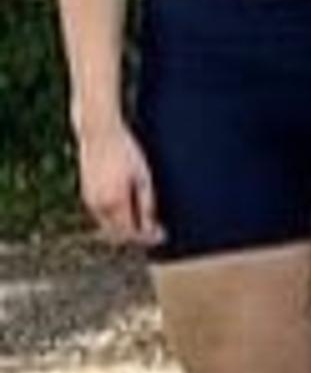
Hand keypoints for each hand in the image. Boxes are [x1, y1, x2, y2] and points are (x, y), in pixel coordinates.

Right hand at [76, 122, 157, 246]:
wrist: (100, 134)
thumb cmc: (126, 152)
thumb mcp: (143, 178)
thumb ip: (146, 205)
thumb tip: (152, 227)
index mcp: (114, 202)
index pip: (130, 233)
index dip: (147, 238)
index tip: (162, 236)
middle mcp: (98, 206)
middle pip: (117, 234)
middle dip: (136, 237)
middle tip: (156, 232)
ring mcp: (89, 200)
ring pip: (107, 226)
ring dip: (125, 229)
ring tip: (146, 222)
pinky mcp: (85, 194)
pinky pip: (101, 215)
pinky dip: (115, 219)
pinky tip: (129, 211)